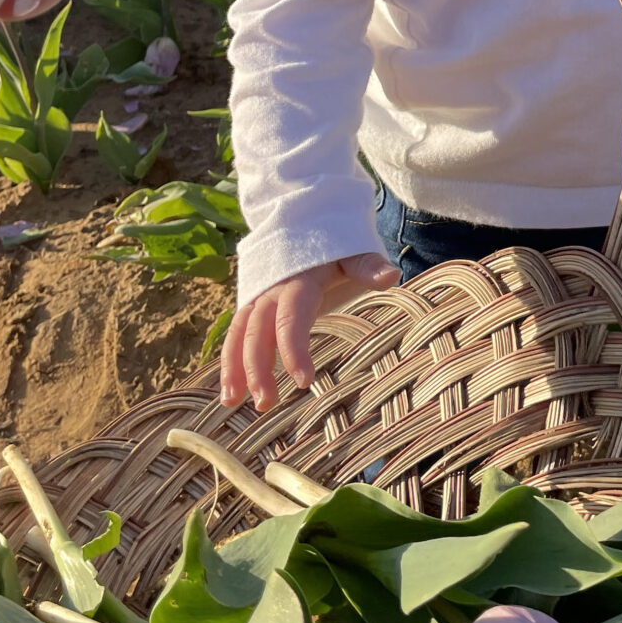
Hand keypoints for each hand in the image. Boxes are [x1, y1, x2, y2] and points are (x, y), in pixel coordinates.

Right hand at [221, 252, 402, 411]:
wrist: (309, 220)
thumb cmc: (337, 244)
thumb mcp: (354, 250)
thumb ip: (368, 266)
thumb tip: (391, 276)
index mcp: (299, 279)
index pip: (293, 316)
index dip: (294, 348)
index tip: (303, 380)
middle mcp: (272, 289)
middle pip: (259, 329)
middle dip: (257, 367)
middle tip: (265, 403)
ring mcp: (259, 296)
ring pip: (240, 332)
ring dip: (234, 367)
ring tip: (231, 402)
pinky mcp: (253, 305)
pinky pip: (236, 333)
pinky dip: (229, 360)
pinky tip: (229, 392)